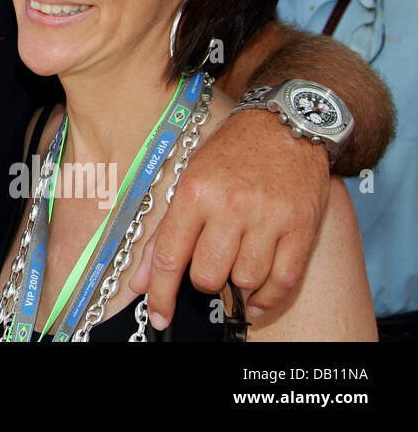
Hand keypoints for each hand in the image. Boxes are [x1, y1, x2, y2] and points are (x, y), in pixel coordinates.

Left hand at [128, 108, 329, 327]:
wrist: (285, 125)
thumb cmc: (231, 152)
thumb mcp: (189, 180)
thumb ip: (164, 233)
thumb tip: (140, 281)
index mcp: (195, 192)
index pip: (170, 256)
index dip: (160, 294)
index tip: (158, 317)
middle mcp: (230, 206)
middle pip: (208, 276)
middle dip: (204, 281)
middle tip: (209, 267)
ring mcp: (268, 218)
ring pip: (245, 281)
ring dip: (238, 285)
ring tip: (236, 267)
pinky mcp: (301, 227)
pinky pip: (283, 280)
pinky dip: (269, 298)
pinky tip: (259, 296)